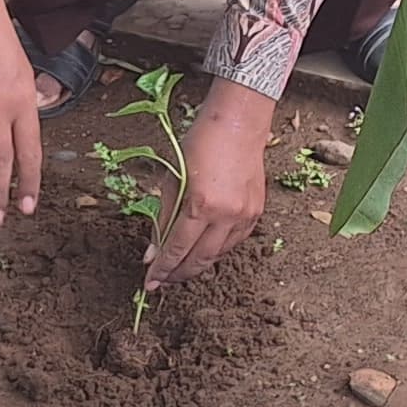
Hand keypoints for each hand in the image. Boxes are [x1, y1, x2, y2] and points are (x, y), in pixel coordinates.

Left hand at [142, 89, 273, 286]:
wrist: (238, 125)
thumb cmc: (201, 144)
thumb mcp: (173, 179)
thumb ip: (162, 219)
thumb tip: (151, 252)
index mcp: (202, 204)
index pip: (178, 248)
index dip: (162, 268)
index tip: (149, 281)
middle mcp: (227, 214)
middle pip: (200, 259)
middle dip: (179, 274)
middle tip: (162, 281)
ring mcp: (245, 216)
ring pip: (218, 254)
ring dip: (198, 264)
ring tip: (180, 268)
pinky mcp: (256, 213)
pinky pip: (233, 242)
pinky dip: (216, 250)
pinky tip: (203, 250)